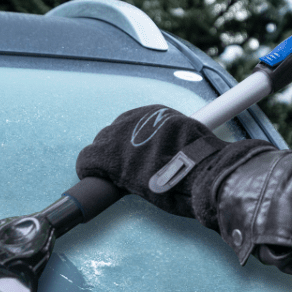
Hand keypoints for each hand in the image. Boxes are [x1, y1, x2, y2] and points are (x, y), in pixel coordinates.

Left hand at [75, 105, 272, 229]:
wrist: (205, 173)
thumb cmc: (204, 166)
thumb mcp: (189, 142)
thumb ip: (172, 143)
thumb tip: (169, 155)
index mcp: (157, 114)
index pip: (131, 124)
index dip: (127, 144)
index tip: (130, 157)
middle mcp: (137, 119)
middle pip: (111, 133)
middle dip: (112, 151)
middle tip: (118, 170)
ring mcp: (122, 136)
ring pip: (98, 145)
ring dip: (100, 161)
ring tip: (104, 176)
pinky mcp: (110, 156)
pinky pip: (88, 160)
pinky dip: (87, 170)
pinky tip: (87, 176)